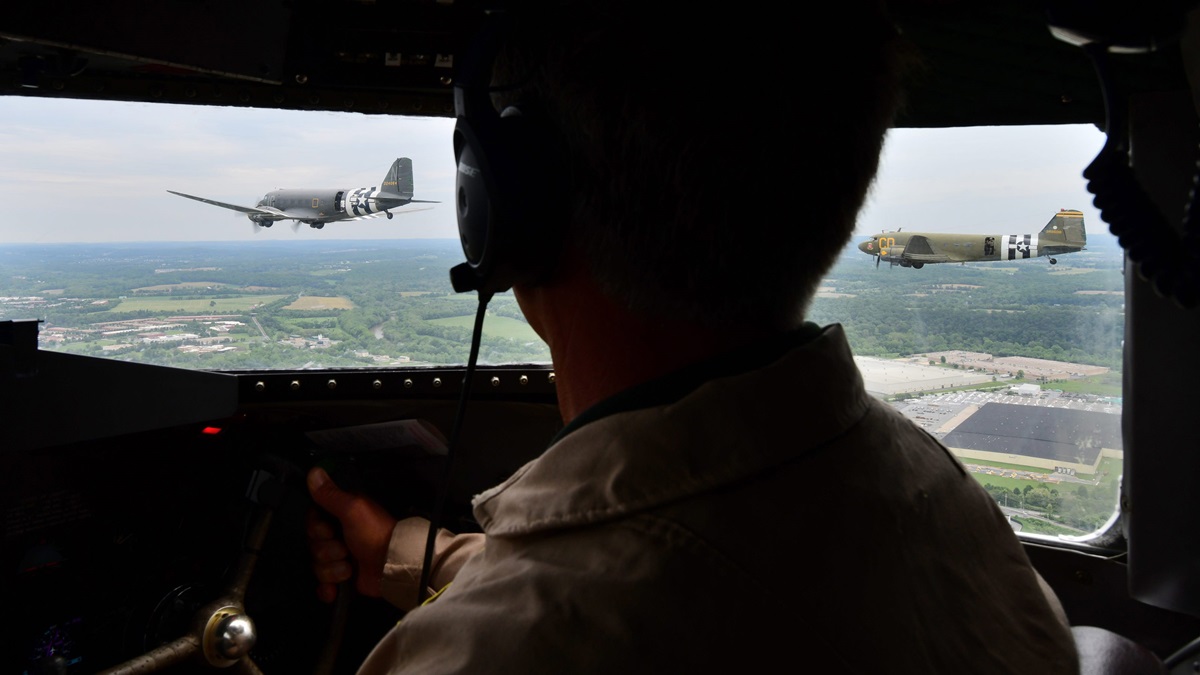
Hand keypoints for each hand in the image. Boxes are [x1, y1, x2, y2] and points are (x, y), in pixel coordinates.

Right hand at [306, 467, 397, 602]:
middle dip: (328, 551)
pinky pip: (323, 585)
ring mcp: (340, 557)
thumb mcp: (353, 509)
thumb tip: (314, 471)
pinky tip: (335, 590)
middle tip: (345, 548)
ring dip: (334, 569)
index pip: (311, 521)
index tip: (329, 530)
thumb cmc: (374, 533)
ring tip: (350, 568)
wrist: (392, 565)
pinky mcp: (342, 578)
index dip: (316, 529)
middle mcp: (338, 534)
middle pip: (313, 545)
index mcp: (340, 515)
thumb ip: (331, 494)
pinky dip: (328, 589)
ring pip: (317, 565)